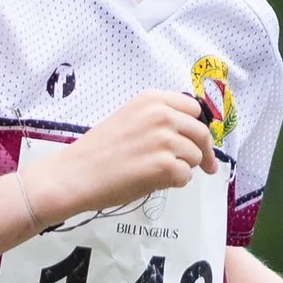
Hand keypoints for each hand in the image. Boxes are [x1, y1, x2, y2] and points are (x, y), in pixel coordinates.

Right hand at [27, 89, 216, 224]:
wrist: (76, 174)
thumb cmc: (98, 150)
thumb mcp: (129, 118)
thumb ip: (157, 118)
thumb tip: (186, 132)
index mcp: (152, 100)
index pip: (193, 109)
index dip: (198, 126)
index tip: (201, 140)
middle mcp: (162, 115)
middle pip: (201, 132)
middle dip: (203, 151)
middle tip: (206, 167)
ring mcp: (165, 140)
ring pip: (196, 157)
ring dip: (184, 168)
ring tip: (159, 173)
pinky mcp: (166, 165)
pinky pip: (185, 177)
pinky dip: (175, 183)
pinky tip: (154, 182)